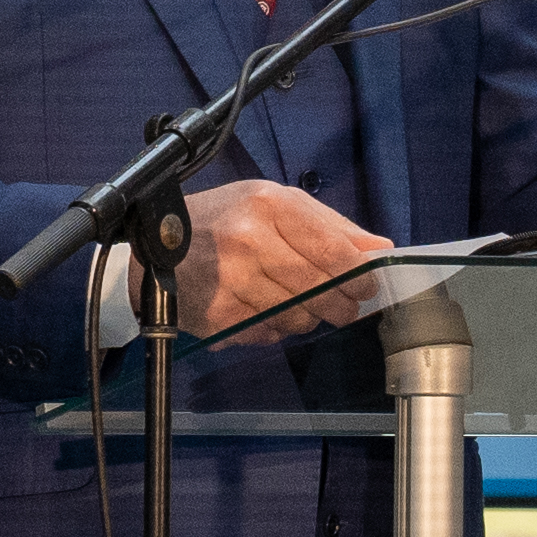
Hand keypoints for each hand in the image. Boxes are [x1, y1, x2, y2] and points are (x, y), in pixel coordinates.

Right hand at [175, 178, 397, 333]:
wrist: (155, 243)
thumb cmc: (223, 219)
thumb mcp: (275, 203)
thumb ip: (331, 226)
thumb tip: (381, 249)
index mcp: (269, 204)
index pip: (333, 250)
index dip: (358, 275)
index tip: (367, 287)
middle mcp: (249, 239)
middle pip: (318, 287)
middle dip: (340, 304)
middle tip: (345, 309)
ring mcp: (231, 279)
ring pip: (296, 316)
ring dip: (306, 318)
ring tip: (296, 305)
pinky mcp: (218, 314)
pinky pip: (267, 333)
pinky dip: (274, 328)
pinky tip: (263, 310)